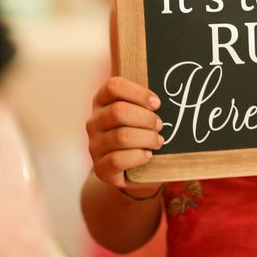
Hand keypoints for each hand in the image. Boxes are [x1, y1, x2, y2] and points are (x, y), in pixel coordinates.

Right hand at [87, 76, 164, 192]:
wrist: (133, 170)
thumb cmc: (140, 134)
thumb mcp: (140, 114)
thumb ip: (146, 104)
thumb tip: (163, 97)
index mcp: (102, 102)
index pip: (113, 87)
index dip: (138, 93)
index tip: (157, 104)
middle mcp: (94, 122)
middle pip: (118, 111)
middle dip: (146, 118)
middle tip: (160, 125)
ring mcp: (95, 145)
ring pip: (121, 136)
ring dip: (147, 138)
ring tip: (158, 141)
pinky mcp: (100, 167)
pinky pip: (118, 160)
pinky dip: (138, 156)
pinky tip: (148, 155)